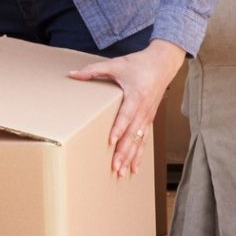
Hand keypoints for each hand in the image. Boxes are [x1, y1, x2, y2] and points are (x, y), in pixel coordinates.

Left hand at [68, 40, 185, 177]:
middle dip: (124, 152)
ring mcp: (147, 116)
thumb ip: (93, 70)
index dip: (119, 129)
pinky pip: (144, 140)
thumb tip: (72, 74)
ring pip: (139, 141)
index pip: (126, 115)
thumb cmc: (139, 64)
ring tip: (122, 172)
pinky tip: (134, 168)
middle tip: (114, 166)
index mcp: (136, 95)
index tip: (111, 142)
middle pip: (133, 134)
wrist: (163, 63)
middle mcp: (144, 109)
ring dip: (130, 157)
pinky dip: (139, 155)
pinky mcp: (149, 119)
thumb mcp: (116, 64)